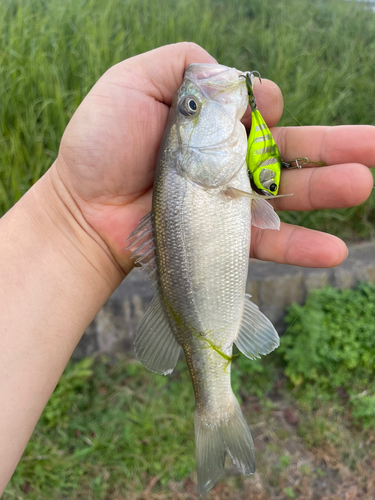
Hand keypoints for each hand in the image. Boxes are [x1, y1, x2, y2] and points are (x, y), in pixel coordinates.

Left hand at [54, 42, 374, 272]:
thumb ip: (184, 65)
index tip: (261, 107)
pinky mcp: (224, 238)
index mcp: (210, 124)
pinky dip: (301, 245)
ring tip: (363, 183)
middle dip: (333, 146)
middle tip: (374, 146)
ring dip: (330, 190)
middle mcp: (225, 161)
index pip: (258, 110)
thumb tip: (240, 83)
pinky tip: (335, 248)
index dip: (265, 105)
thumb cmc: (101, 145)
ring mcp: (228, 201)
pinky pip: (268, 242)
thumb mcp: (134, 83)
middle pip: (289, 151)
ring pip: (288, 194)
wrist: (83, 210)